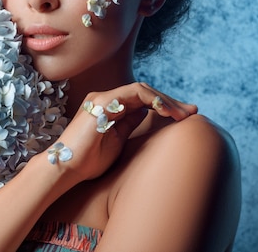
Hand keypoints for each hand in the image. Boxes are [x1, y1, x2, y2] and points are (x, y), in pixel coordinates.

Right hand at [50, 82, 196, 181]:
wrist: (65, 168)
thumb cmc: (87, 160)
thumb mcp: (116, 141)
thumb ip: (129, 124)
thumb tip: (147, 114)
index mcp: (110, 107)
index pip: (142, 99)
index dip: (165, 105)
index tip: (184, 116)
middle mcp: (107, 98)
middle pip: (145, 92)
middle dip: (171, 101)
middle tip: (192, 112)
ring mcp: (104, 98)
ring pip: (142, 89)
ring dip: (165, 100)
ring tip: (182, 114)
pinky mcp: (103, 101)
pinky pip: (134, 92)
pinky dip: (152, 99)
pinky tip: (166, 111)